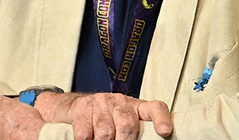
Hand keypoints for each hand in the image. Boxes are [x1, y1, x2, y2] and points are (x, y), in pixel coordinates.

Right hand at [36, 91, 172, 139]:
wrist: (74, 107)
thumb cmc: (105, 119)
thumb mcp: (124, 123)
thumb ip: (136, 131)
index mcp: (136, 107)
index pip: (154, 108)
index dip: (161, 119)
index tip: (165, 132)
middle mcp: (120, 102)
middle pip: (127, 124)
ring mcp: (101, 102)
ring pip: (105, 131)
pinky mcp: (82, 107)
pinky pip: (84, 132)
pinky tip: (87, 139)